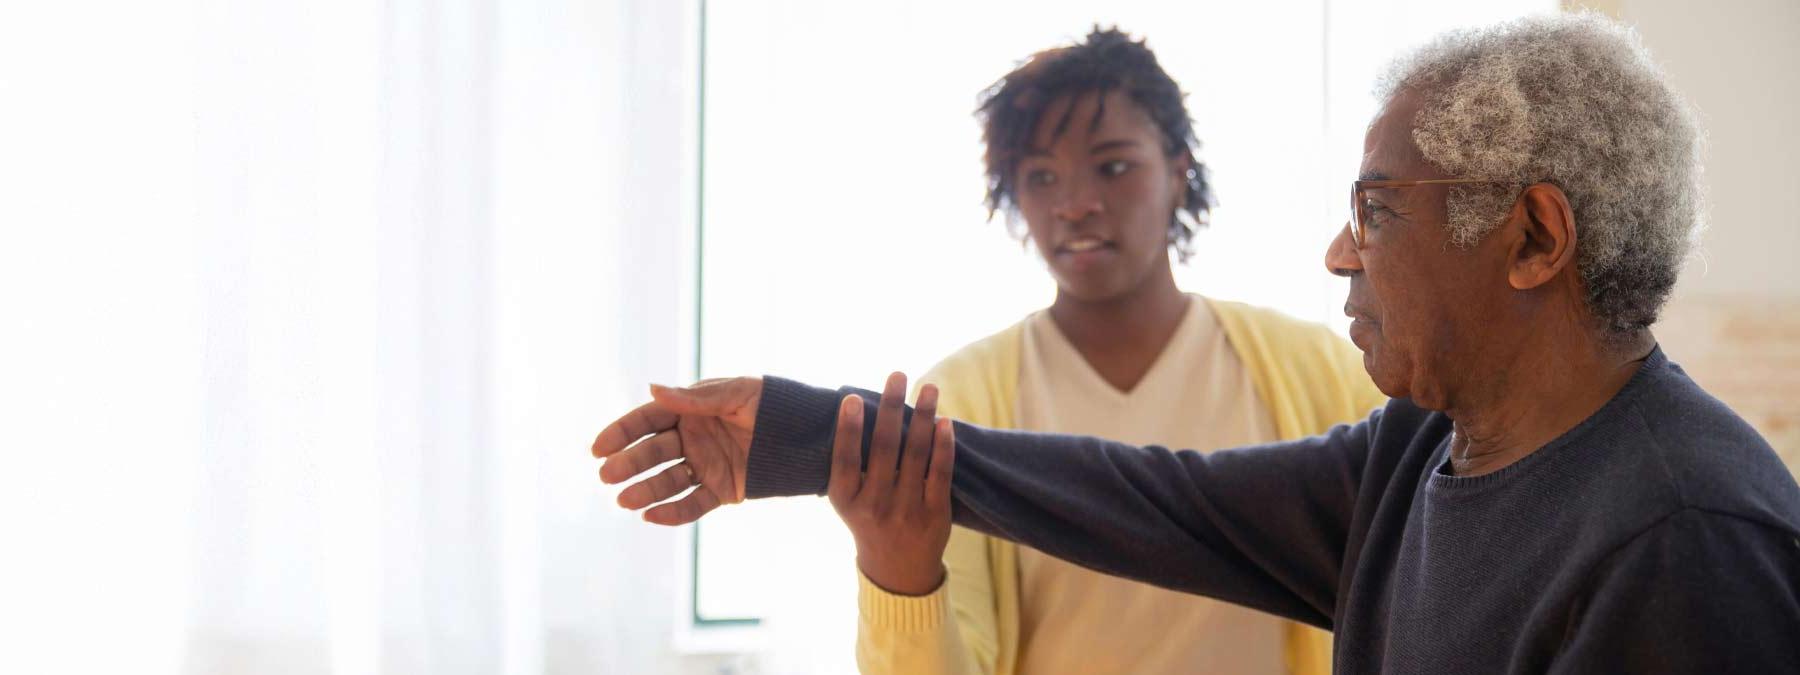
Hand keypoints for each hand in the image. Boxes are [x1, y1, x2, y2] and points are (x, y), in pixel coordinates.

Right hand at [592, 376, 762, 524]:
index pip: (647, 420)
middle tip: (607, 476)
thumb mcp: (737, 395)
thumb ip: (695, 399)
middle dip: (628, 464)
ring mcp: (704, 465)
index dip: (621, 433)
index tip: (598, 448)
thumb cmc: (774, 404)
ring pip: (667, 480)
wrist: (811, 436)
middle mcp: (691, 438)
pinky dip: (672, 513)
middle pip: (652, 452)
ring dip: (644, 490)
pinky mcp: (721, 490)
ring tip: (624, 500)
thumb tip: (651, 388)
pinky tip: (652, 516)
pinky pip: (692, 504)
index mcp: (690, 410)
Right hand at [829, 372, 955, 595]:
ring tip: (929, 388)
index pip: (845, 460)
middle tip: (898, 374)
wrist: (898, 570)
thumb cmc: (869, 519)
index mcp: (846, 500)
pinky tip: (944, 422)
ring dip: (923, 417)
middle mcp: (874, 506)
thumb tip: (859, 407)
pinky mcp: (935, 514)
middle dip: (891, 408)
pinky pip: (940, 473)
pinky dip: (943, 445)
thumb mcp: (849, 499)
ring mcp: (906, 511)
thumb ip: (851, 464)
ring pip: (916, 455)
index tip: (852, 398)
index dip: (848, 429)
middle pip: (884, 448)